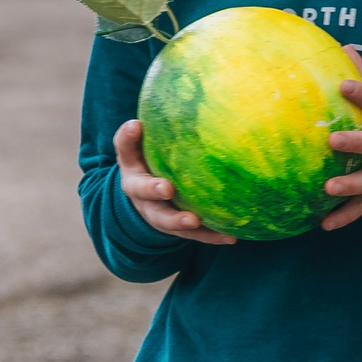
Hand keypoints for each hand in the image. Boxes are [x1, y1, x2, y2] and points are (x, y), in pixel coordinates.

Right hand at [114, 118, 234, 244]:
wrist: (141, 190)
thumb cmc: (140, 161)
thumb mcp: (131, 150)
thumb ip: (130, 138)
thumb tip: (136, 123)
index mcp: (135, 184)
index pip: (138, 184)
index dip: (150, 187)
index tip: (167, 188)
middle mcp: (148, 206)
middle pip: (157, 213)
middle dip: (171, 214)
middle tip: (188, 211)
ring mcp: (163, 219)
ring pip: (176, 227)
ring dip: (188, 226)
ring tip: (201, 223)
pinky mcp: (179, 228)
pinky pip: (196, 235)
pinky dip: (212, 236)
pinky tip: (231, 238)